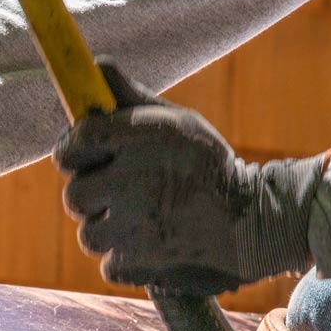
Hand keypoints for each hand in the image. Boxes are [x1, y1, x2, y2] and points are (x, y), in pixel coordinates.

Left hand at [53, 63, 326, 294]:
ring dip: (109, 231)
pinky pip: (109, 264)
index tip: (83, 157)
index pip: (75, 142)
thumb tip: (96, 66)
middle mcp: (131, 179)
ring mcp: (133, 225)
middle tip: (120, 194)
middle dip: (91, 196)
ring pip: (89, 234)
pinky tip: (154, 245)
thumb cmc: (209, 166)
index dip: (73, 152)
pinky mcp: (138, 262)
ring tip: (144, 221)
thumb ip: (130, 99)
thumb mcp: (177, 123)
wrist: (256, 222)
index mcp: (139, 138)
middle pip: (74, 195)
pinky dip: (127, 260)